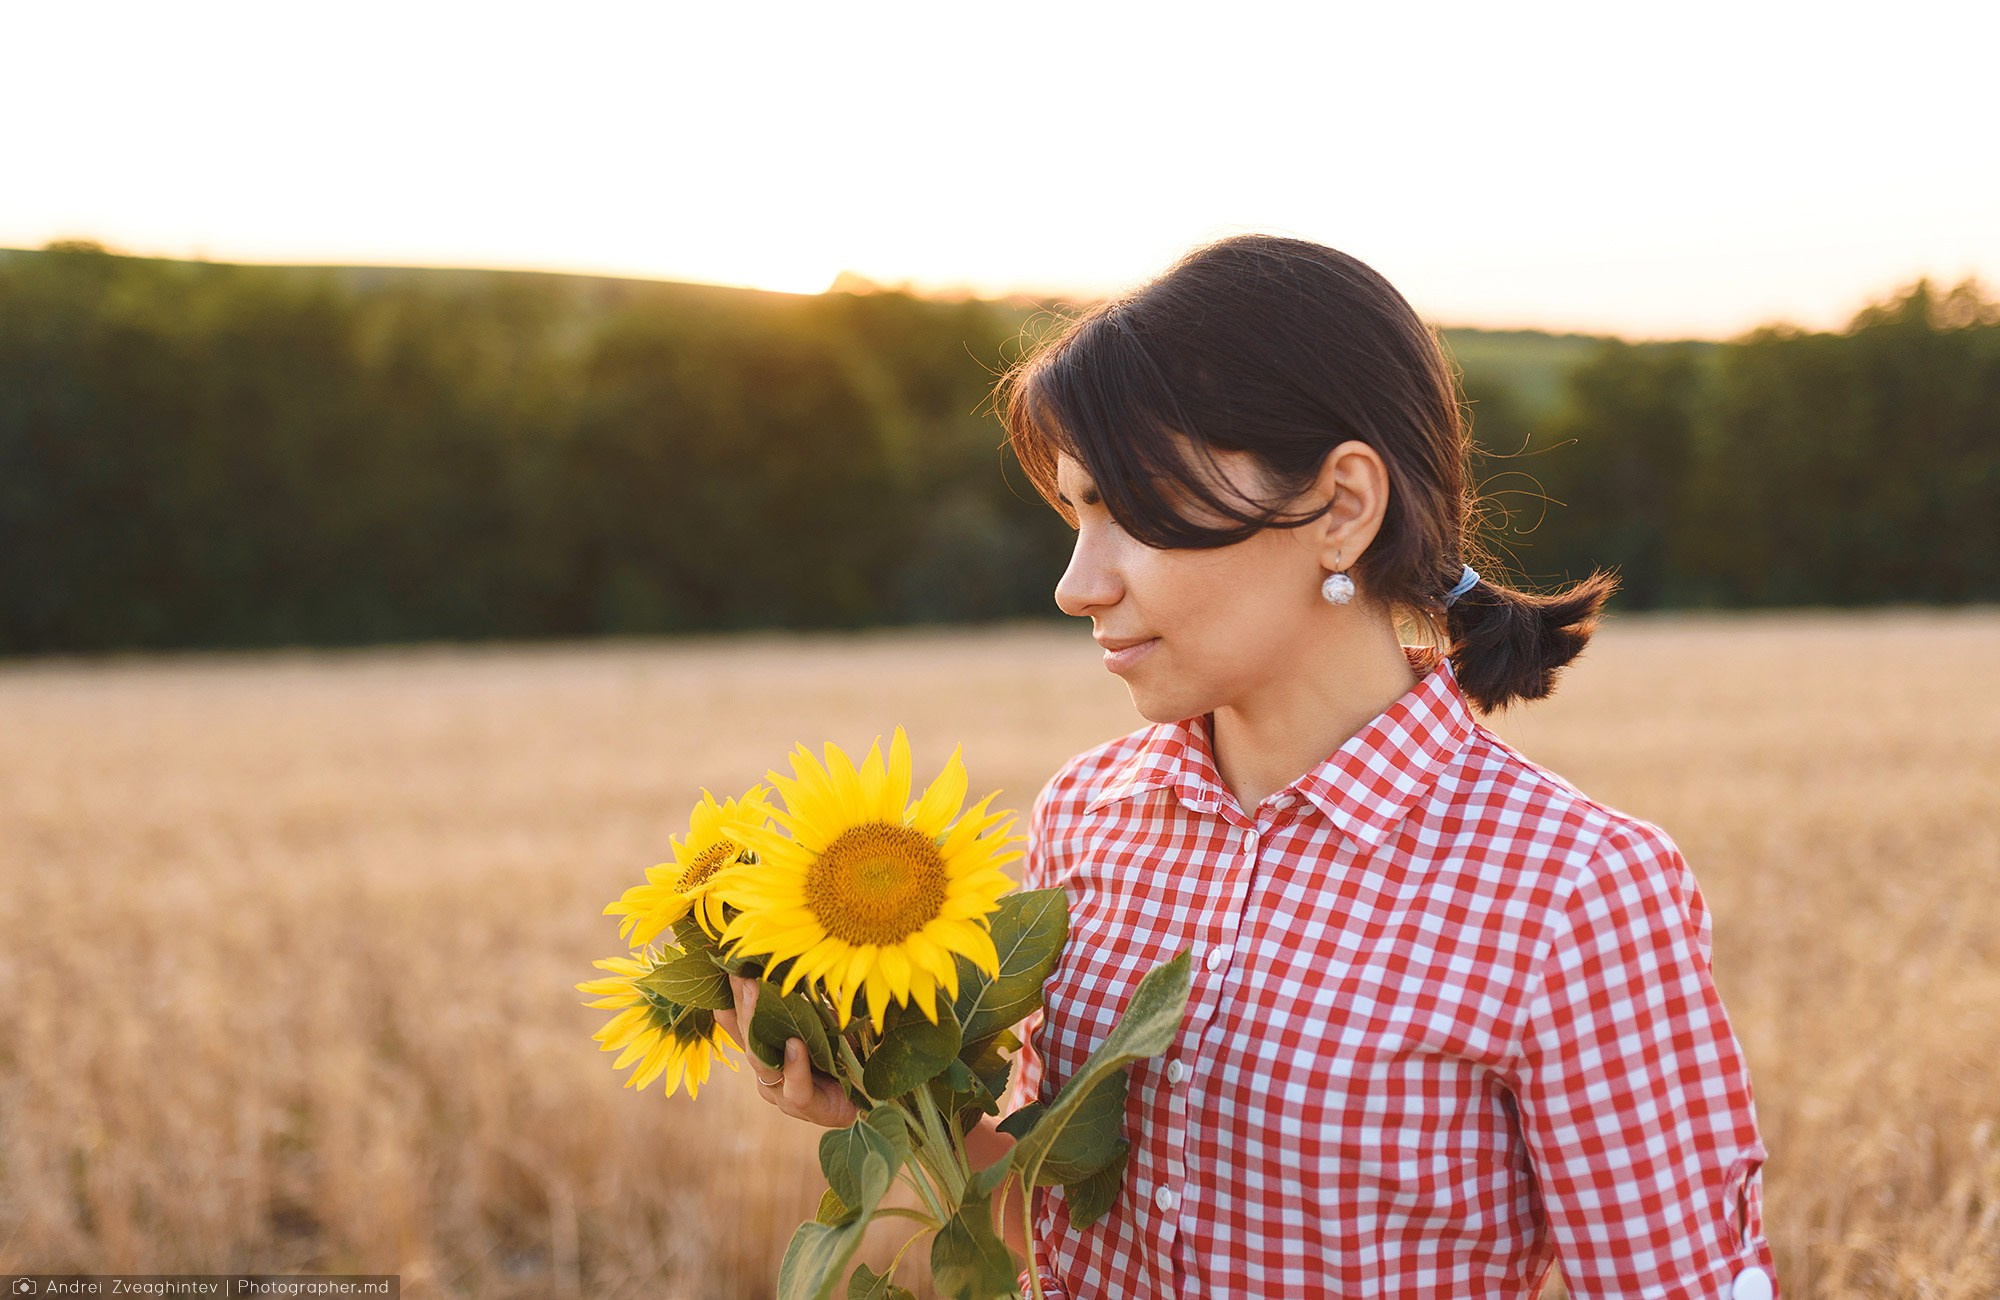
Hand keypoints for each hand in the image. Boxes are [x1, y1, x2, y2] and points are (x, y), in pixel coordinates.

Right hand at [718, 972, 859, 1127]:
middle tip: (741, 974)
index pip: (742, 1025)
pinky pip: (795, 1088)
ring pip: (762, 1063)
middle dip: (743, 1004)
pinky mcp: (806, 1108)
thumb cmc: (848, 1058)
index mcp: (770, 1052)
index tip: (728, 968)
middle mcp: (768, 1074)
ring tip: (757, 994)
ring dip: (758, 1027)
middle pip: (747, 1038)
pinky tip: (795, 1045)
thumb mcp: (825, 1024)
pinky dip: (795, 1066)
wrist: (875, 1096)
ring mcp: (782, 1094)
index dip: (732, 998)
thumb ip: (807, 1006)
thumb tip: (795, 967)